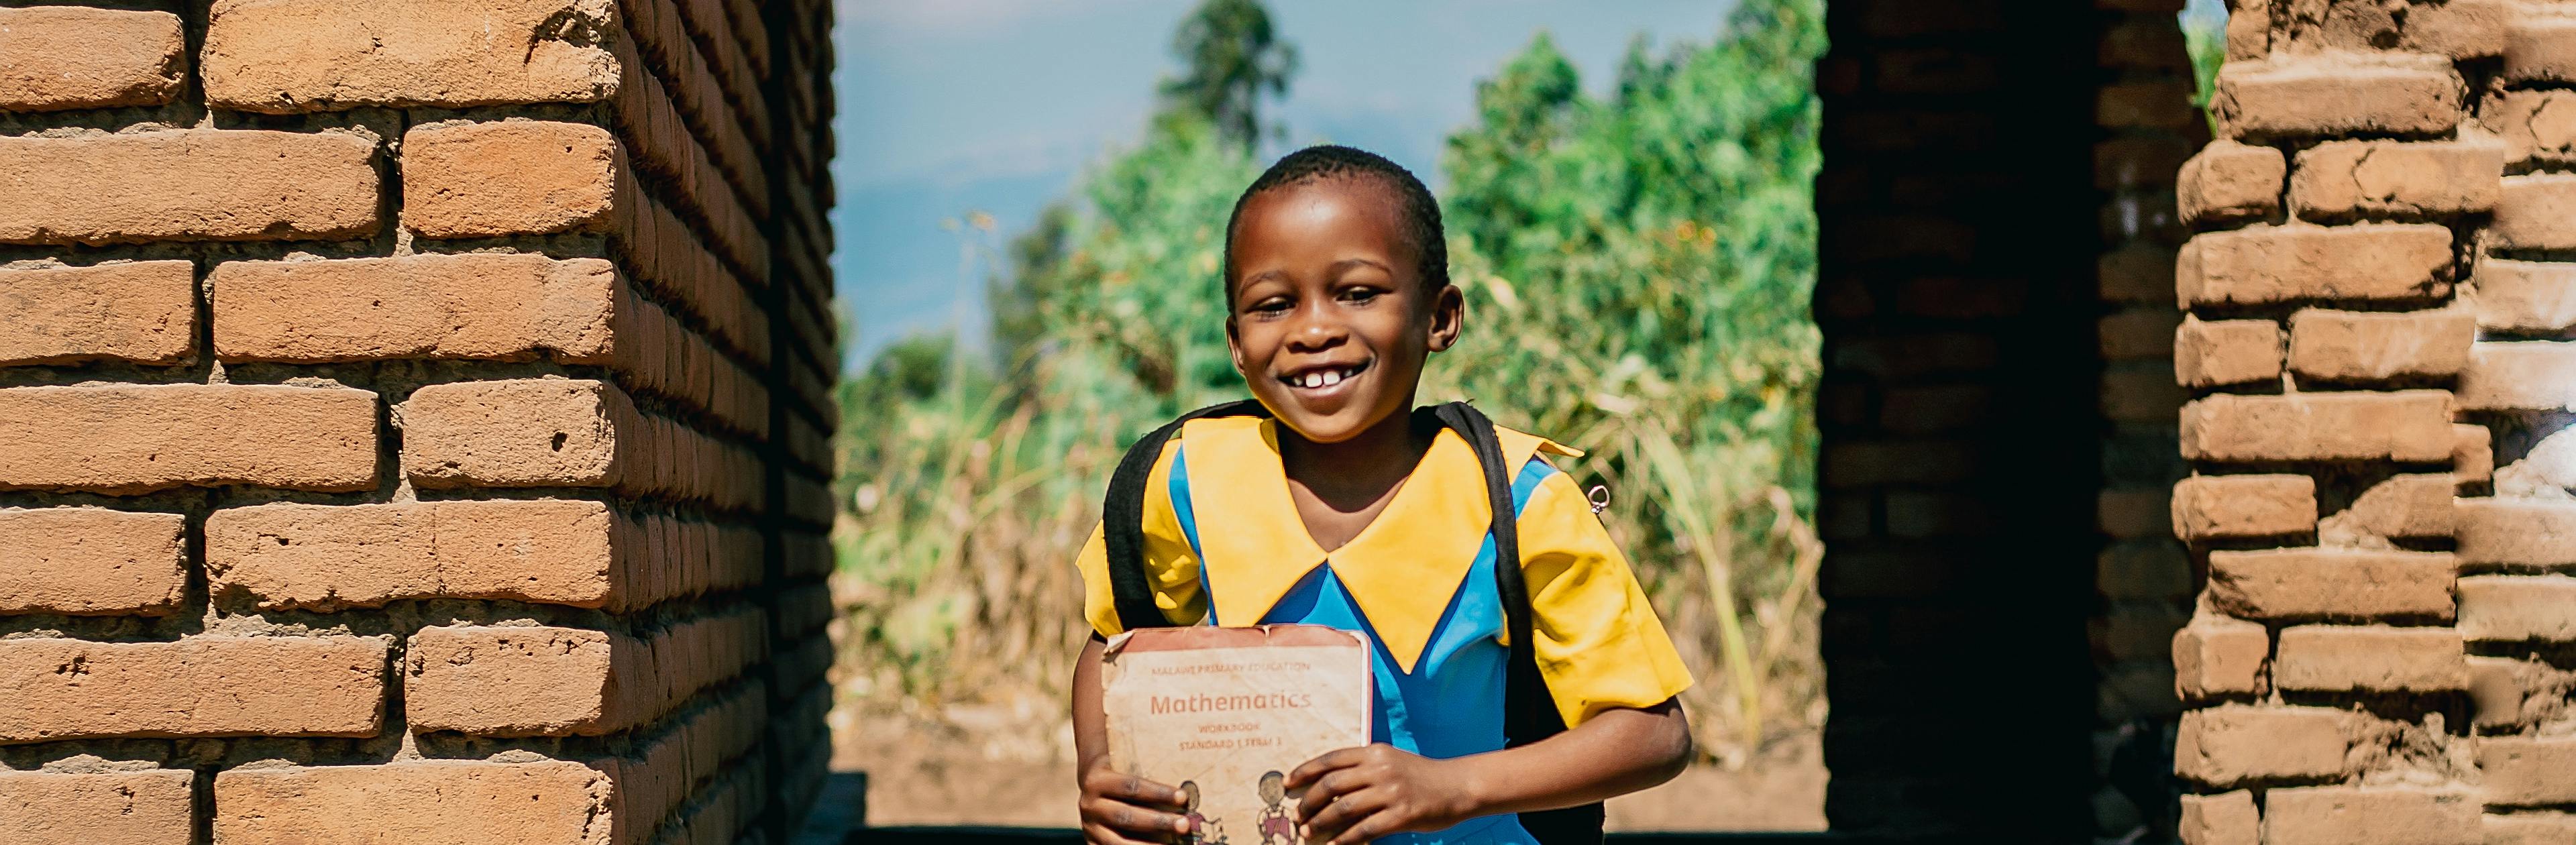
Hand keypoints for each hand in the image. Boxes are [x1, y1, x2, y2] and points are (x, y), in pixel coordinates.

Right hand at [1079, 766, 1195, 844]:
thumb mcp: (1125, 765)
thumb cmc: (1120, 771)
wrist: (1091, 783)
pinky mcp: (1092, 843)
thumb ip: (1146, 774)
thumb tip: (1182, 792)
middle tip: (1184, 825)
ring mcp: (1089, 827)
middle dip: (1158, 822)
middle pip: (1127, 816)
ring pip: (1120, 842)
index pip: (1131, 787)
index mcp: (1097, 781)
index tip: (1183, 797)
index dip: (1158, 793)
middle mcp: (1089, 805)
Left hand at [1286, 744, 1481, 844]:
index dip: (1304, 771)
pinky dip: (1344, 839)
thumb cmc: (1420, 775)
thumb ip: (1362, 768)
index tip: (1287, 784)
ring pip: (1343, 808)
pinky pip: (1364, 829)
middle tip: (1297, 816)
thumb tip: (1327, 786)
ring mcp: (1391, 792)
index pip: (1330, 759)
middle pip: (1331, 784)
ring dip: (1320, 822)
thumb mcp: (1391, 761)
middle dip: (1308, 802)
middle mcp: (1380, 769)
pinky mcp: (1401, 815)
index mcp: (1374, 752)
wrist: (1457, 785)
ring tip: (1307, 832)